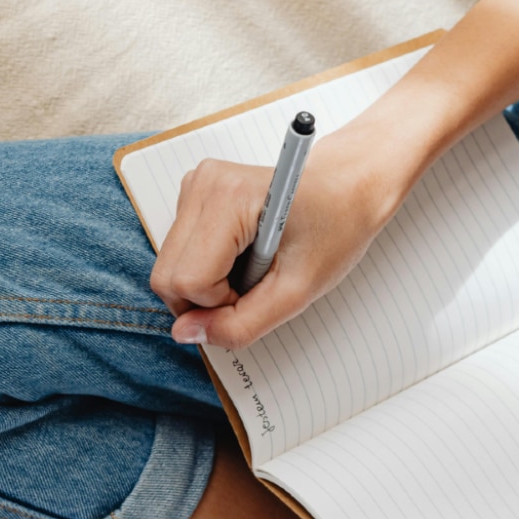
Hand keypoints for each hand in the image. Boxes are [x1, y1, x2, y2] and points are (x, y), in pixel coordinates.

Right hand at [150, 128, 406, 350]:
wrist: (351, 185)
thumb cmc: (336, 228)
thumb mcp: (297, 292)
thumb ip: (240, 324)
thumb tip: (186, 334)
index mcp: (227, 197)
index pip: (186, 282)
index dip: (221, 305)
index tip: (261, 291)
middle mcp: (201, 184)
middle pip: (168, 276)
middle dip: (208, 298)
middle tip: (257, 284)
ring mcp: (193, 185)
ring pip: (171, 268)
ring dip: (209, 283)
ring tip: (256, 265)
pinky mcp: (193, 193)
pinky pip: (180, 253)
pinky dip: (209, 267)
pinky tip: (245, 253)